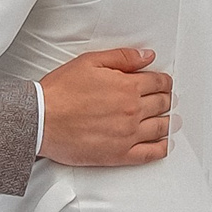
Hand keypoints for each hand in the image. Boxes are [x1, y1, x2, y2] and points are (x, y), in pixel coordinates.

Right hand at [37, 47, 172, 166]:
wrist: (41, 120)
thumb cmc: (60, 92)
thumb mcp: (90, 62)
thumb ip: (122, 57)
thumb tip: (146, 56)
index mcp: (127, 87)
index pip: (159, 83)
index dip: (164, 81)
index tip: (164, 83)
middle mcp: (132, 111)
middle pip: (163, 104)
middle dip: (167, 99)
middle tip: (166, 100)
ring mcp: (128, 135)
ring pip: (161, 128)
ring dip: (169, 122)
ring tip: (170, 120)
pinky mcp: (119, 155)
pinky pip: (150, 154)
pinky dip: (162, 148)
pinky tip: (164, 145)